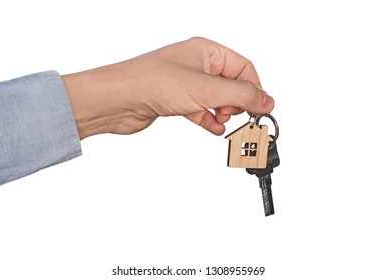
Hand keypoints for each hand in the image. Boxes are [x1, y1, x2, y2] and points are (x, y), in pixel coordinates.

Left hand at [62, 37, 273, 138]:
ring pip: (216, 99)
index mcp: (207, 51)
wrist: (118, 99)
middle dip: (237, 103)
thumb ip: (241, 95)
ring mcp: (186, 83)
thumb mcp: (206, 89)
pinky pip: (201, 109)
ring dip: (223, 113)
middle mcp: (197, 64)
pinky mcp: (177, 100)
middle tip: (236, 116)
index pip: (243, 67)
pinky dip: (208, 119)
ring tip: (222, 122)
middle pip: (231, 84)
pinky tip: (212, 128)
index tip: (260, 109)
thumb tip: (267, 100)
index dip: (254, 89)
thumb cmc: (152, 82)